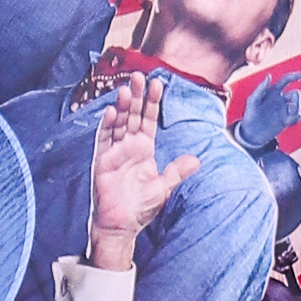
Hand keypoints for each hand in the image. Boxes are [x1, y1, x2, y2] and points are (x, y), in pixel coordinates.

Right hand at [86, 68, 201, 267]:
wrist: (121, 224)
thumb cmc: (140, 207)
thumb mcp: (164, 188)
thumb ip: (177, 172)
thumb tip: (197, 160)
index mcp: (144, 149)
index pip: (149, 120)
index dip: (153, 103)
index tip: (158, 83)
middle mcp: (129, 146)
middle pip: (133, 116)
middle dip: (137, 96)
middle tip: (139, 76)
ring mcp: (115, 152)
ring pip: (119, 123)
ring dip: (123, 107)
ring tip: (127, 90)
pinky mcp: (103, 161)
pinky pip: (104, 139)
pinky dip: (108, 126)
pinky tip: (112, 112)